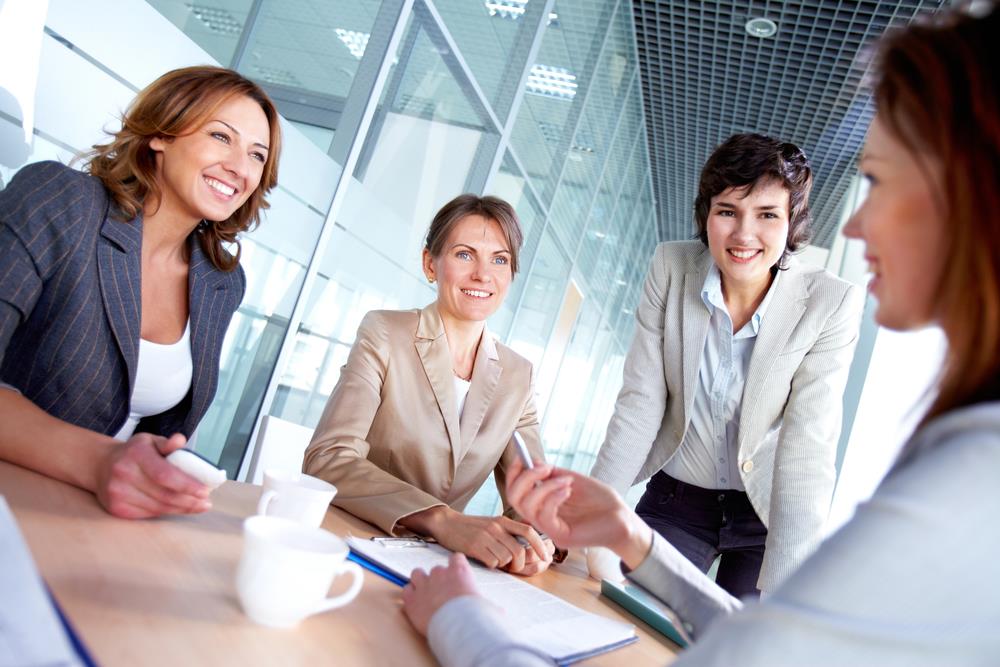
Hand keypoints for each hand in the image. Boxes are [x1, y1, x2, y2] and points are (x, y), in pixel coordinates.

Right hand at [95, 432, 211, 518]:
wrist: (101, 465)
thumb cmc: (134, 452)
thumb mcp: (150, 441)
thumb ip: (167, 443)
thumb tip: (180, 441)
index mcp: (136, 454)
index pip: (165, 474)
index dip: (187, 485)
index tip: (205, 491)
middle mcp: (124, 474)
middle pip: (163, 494)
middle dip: (189, 501)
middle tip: (205, 502)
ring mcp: (117, 493)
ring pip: (157, 508)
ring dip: (181, 509)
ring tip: (197, 506)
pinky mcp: (116, 508)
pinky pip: (148, 514)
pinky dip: (166, 512)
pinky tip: (178, 508)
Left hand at [402, 553, 481, 636]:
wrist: (457, 627)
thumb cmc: (474, 616)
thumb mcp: (487, 608)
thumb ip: (488, 605)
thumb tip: (498, 612)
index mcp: (460, 572)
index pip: (456, 558)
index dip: (455, 565)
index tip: (456, 574)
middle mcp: (440, 573)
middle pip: (436, 569)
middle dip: (438, 580)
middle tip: (442, 593)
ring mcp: (424, 584)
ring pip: (417, 574)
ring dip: (420, 582)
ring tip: (425, 594)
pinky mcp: (411, 598)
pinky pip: (406, 590)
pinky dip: (409, 595)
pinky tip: (415, 603)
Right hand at [432, 511, 552, 574]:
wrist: (446, 523)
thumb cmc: (471, 527)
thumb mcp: (492, 524)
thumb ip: (508, 533)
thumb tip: (528, 547)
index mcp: (502, 521)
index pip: (528, 531)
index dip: (540, 545)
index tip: (546, 557)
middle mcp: (496, 527)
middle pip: (519, 551)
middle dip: (519, 564)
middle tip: (512, 568)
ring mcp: (485, 536)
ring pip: (506, 558)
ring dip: (503, 565)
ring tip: (494, 560)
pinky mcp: (474, 546)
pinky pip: (492, 562)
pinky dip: (491, 565)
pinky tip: (484, 559)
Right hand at [505, 459, 652, 568]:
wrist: (624, 521)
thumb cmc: (601, 502)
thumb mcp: (573, 481)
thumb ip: (552, 474)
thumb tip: (531, 461)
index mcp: (543, 505)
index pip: (516, 491)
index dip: (515, 472)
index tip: (522, 456)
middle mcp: (542, 519)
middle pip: (514, 498)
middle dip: (525, 477)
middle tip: (545, 467)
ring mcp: (550, 530)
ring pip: (527, 506)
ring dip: (544, 486)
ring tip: (566, 480)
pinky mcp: (560, 536)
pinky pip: (544, 516)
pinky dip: (553, 497)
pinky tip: (568, 489)